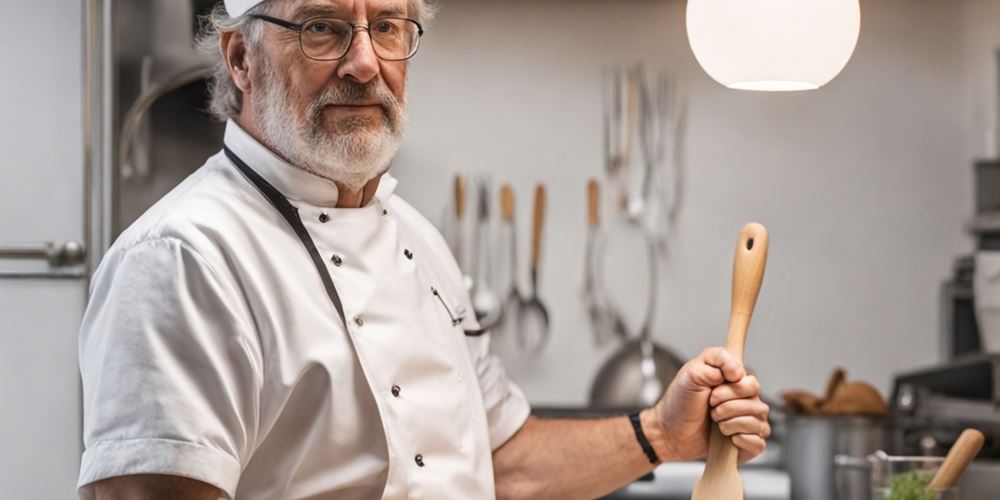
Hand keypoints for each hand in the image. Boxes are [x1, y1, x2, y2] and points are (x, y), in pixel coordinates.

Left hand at [649, 347, 769, 462]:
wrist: (669, 431)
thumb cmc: (680, 402)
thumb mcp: (691, 373)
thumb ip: (716, 360)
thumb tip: (738, 371)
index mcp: (736, 381)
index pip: (752, 382)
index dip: (733, 388)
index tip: (713, 391)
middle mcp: (746, 400)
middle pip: (756, 402)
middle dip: (728, 406)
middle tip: (710, 406)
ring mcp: (749, 422)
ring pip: (757, 422)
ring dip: (731, 423)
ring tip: (715, 422)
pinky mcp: (748, 444)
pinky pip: (759, 443)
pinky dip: (741, 441)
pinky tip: (728, 438)